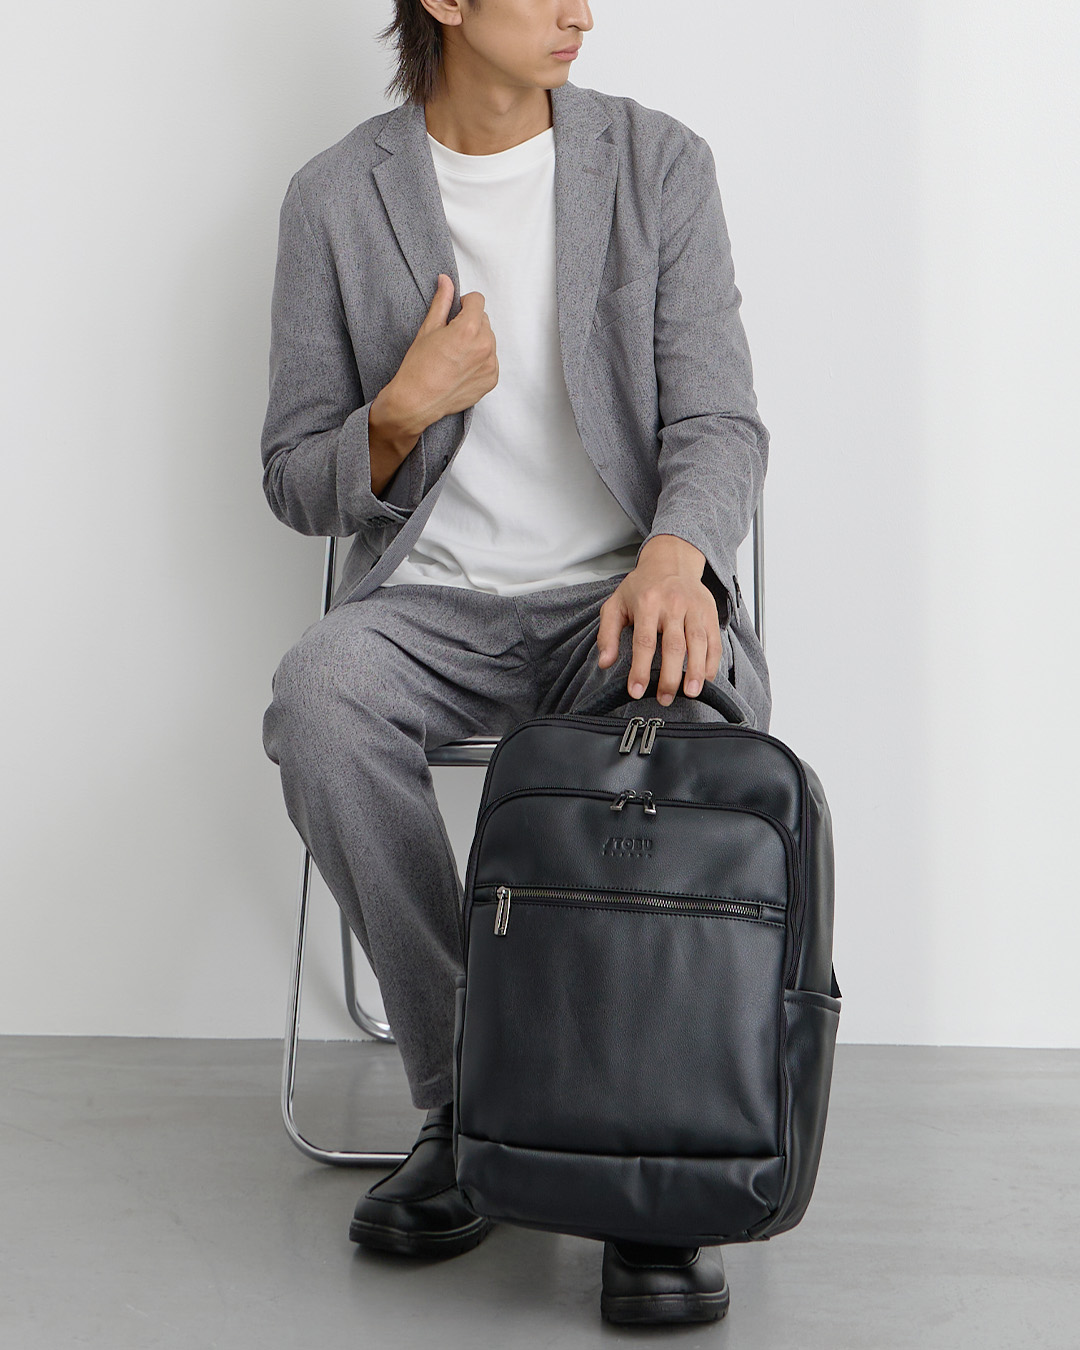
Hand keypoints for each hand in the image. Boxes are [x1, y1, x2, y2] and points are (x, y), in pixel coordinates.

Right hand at [388, 274, 498, 432]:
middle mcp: (485, 346)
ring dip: (476, 341)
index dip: (464, 303)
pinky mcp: (492, 379)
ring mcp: (490, 364)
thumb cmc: (419, 365)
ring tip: (456, 355)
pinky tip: (462, 368)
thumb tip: (446, 280)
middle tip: (451, 338)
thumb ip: (442, 301)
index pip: (477, 300)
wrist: (418, 400)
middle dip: (470, 323)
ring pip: (489, 340)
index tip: (455, 313)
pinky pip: (491, 360)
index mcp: (469, 329)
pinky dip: (480, 360)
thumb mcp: (428, 328)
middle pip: (484, 320)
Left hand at [595, 535, 723, 705]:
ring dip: (696, 671)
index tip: (636, 691)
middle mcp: (673, 605)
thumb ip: (608, 634)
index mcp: (647, 603)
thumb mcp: (616, 604)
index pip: (644, 642)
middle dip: (670, 677)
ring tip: (690, 693)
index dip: (640, 669)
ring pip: (698, 643)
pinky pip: (714, 640)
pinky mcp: (709, 612)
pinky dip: (712, 662)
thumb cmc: (642, 586)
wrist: (671, 560)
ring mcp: (694, 608)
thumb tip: (605, 662)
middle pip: (674, 646)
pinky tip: (706, 678)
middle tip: (664, 698)